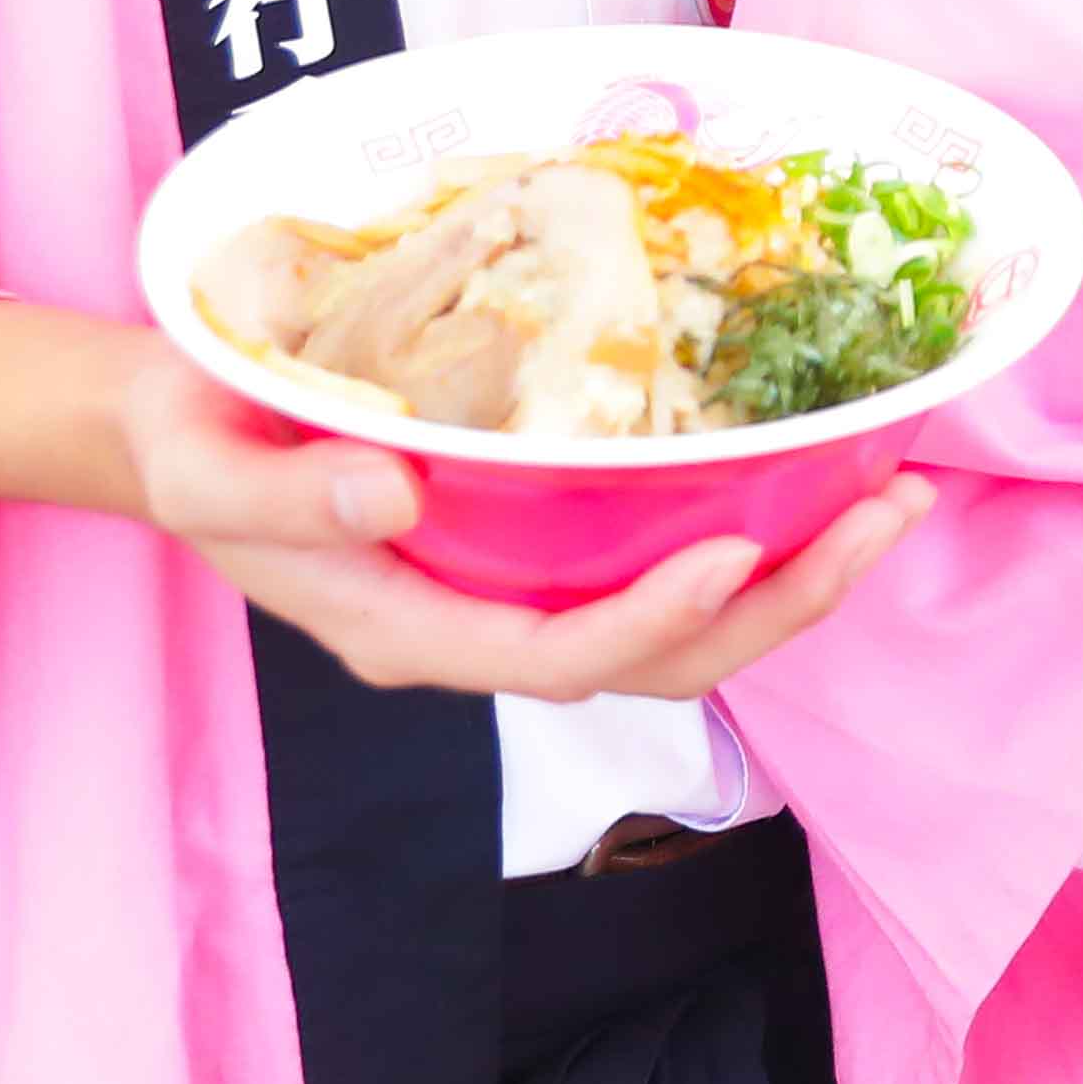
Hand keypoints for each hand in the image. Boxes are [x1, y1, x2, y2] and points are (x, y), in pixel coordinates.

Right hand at [107, 328, 943, 698]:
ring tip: (896, 492)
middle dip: (783, 602)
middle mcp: (481, 627)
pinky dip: (754, 525)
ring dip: (796, 571)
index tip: (734, 551)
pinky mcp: (542, 542)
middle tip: (889, 513)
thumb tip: (392, 497)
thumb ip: (283, 498)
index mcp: (409, 627)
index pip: (556, 658)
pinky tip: (819, 466)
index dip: (651, 621)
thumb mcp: (202, 465)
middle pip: (657, 661)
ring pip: (680, 622)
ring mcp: (517, 591)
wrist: (186, 422)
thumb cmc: (193, 437)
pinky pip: (660, 558)